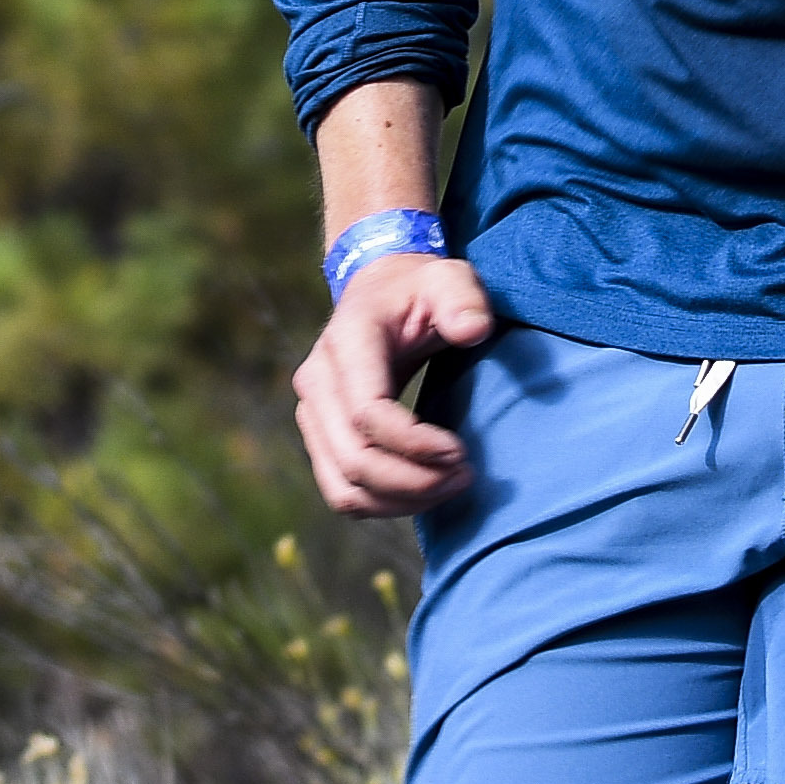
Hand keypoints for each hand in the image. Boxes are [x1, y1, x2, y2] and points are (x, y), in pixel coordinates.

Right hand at [292, 250, 491, 515]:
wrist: (381, 291)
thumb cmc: (421, 289)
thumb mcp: (449, 278)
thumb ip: (464, 299)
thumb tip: (473, 330)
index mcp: (347, 342)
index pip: (368, 412)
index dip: (415, 444)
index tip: (462, 453)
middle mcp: (316, 380)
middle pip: (354, 458)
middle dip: (415, 481)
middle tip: (466, 476)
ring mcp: (312, 413)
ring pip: (344, 486)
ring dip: (400, 501)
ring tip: (451, 487)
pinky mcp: (319, 436)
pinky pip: (342, 491)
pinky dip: (383, 505)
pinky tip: (426, 493)